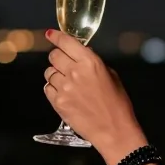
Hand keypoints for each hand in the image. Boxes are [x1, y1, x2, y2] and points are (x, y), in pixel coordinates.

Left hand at [43, 30, 144, 164]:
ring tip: (69, 85)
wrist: (114, 130)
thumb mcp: (112, 76)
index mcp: (91, 62)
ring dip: (56, 75)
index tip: (51, 34)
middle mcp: (75, 72)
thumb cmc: (117, 105)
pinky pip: (47, 88)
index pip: (66, 42)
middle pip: (53, 56)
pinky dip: (54, 89)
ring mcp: (64, 88)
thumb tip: (81, 55)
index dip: (56, 37)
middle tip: (65, 65)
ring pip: (49, 73)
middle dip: (58, 58)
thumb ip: (94, 63)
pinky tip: (66, 95)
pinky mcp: (58, 102)